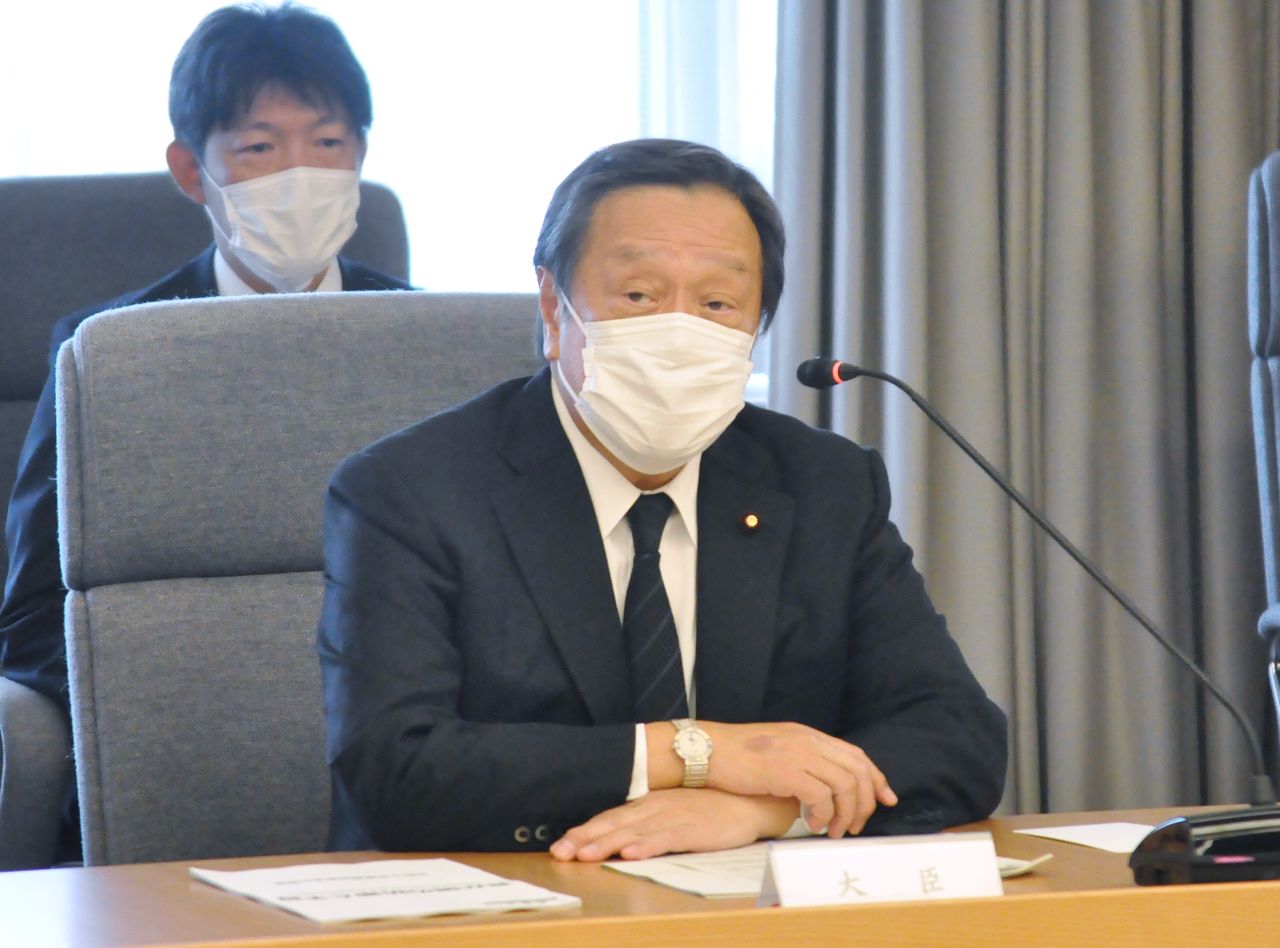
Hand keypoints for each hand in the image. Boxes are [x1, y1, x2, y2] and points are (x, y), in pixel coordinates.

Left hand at [549, 789, 796, 861]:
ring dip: (607, 844)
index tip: (560, 845)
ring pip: (633, 832)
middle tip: (560, 853)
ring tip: (585, 855)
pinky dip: (646, 846)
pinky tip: (630, 854)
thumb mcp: (672, 810)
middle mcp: (656, 808)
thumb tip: (616, 837)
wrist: (747, 802)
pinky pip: (665, 839)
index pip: (609, 817)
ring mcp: (673, 817)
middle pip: (614, 824)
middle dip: (585, 839)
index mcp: (649, 804)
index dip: (584, 831)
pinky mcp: (692, 829)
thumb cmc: (709, 808)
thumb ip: (647, 821)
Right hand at [697, 722, 895, 836]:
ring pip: (844, 784)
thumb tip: (820, 790)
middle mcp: (808, 741)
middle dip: (865, 802)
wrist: (706, 750)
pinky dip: (823, 814)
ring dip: (845, 813)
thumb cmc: (735, 757)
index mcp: (808, 735)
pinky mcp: (785, 770)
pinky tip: (813, 824)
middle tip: (855, 826)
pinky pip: (820, 796)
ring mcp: (797, 753)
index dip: (875, 778)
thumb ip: (801, 762)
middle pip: (857, 769)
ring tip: (834, 831)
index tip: (886, 799)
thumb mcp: (776, 751)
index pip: (855, 754)